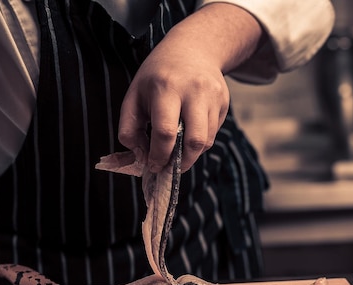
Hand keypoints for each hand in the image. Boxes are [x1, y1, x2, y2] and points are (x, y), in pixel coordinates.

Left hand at [118, 3, 265, 172]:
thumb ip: (128, 128)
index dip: (159, 156)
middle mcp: (194, 91)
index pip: (166, 132)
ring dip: (191, 155)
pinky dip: (200, 142)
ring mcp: (213, 96)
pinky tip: (188, 134)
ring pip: (206, 141)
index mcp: (166, 87)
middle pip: (194, 140)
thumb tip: (139, 156)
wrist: (193, 48)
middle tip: (169, 168)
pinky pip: (213, 133)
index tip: (153, 166)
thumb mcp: (134, 95)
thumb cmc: (157, 76)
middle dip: (181, 163)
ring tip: (177, 153)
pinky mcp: (224, 102)